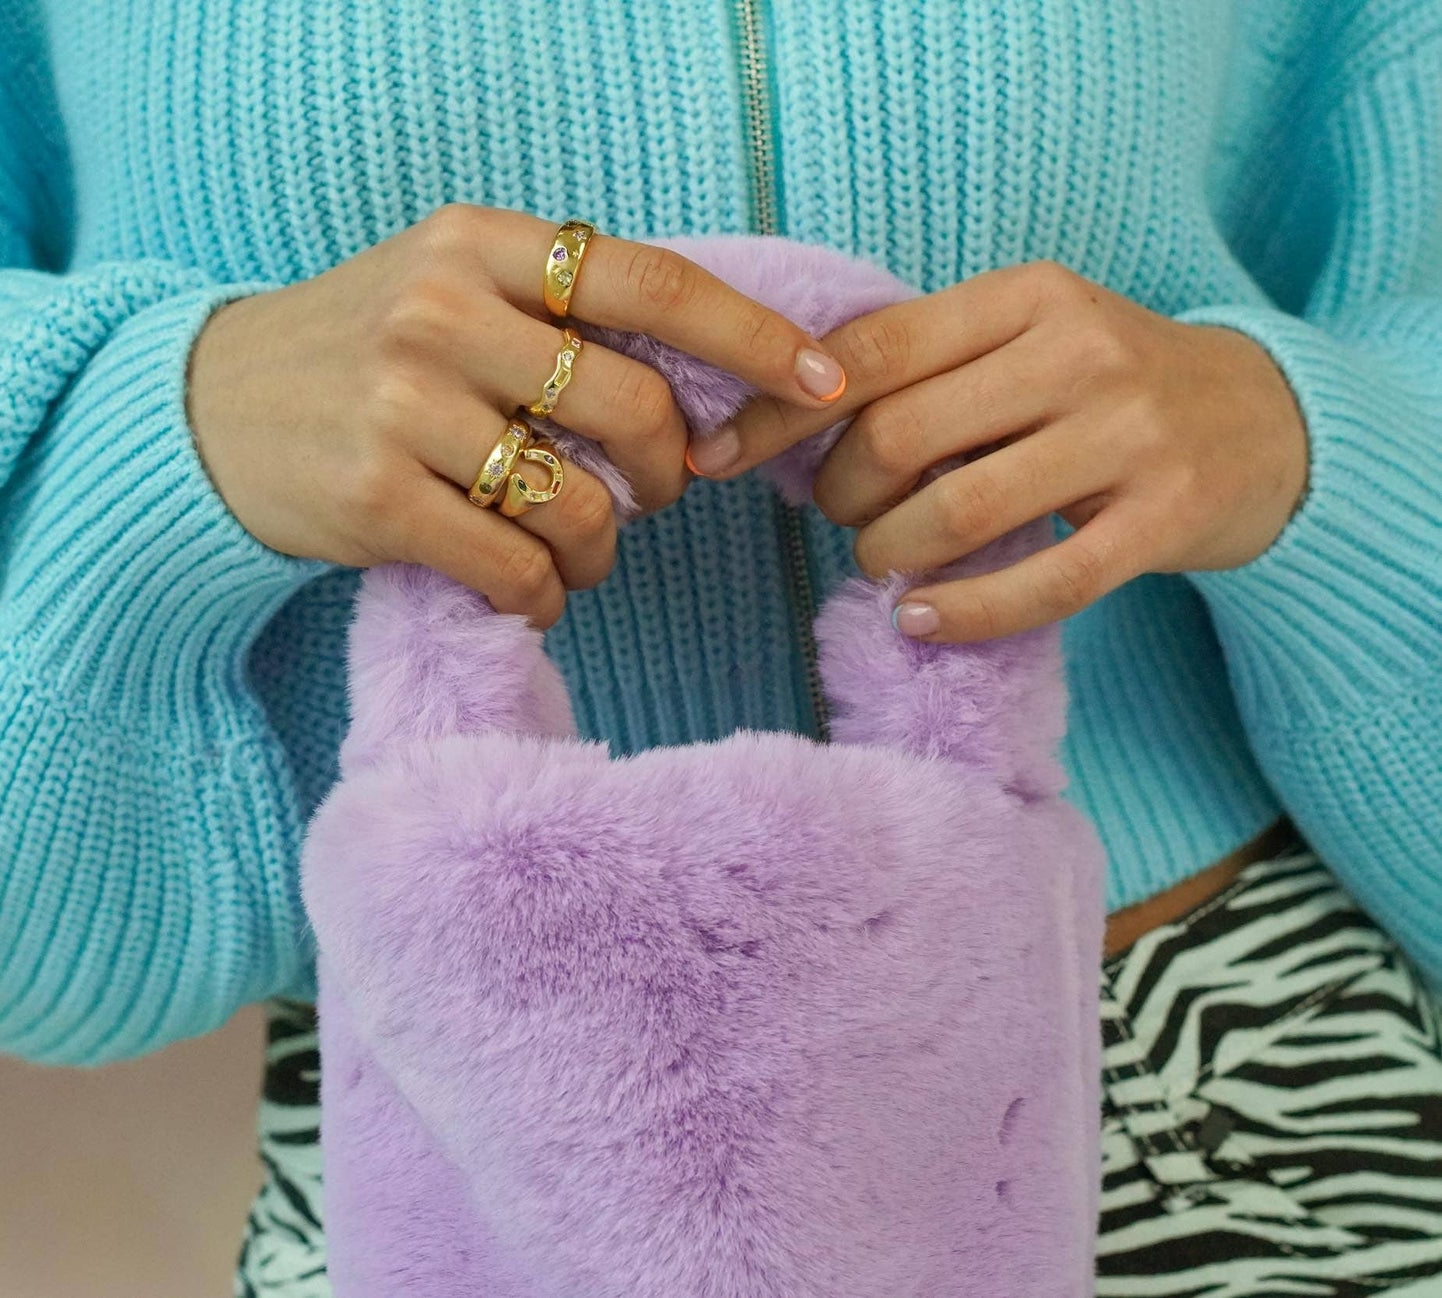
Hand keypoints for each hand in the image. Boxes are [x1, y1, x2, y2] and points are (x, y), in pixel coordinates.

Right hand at [185, 203, 847, 627]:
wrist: (207, 413)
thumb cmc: (359, 356)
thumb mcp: (446, 291)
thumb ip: (556, 315)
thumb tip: (712, 386)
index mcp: (476, 245)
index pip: (647, 281)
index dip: (752, 337)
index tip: (826, 381)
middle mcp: (439, 311)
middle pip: (632, 406)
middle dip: (667, 470)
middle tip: (648, 493)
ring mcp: (402, 406)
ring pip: (580, 502)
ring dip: (601, 551)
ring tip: (572, 555)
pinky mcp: (375, 498)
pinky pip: (517, 568)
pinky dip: (543, 596)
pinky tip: (526, 592)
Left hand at [691, 260, 1309, 641]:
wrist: (1269, 422)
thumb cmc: (1106, 386)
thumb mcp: (1025, 338)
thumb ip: (924, 366)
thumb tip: (777, 422)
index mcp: (1026, 295)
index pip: (868, 353)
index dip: (775, 413)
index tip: (714, 456)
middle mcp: (1079, 352)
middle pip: (898, 437)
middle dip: (839, 493)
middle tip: (842, 513)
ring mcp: (1129, 436)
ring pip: (955, 513)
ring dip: (888, 554)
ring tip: (885, 560)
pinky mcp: (1165, 519)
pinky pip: (1040, 584)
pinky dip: (961, 613)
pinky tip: (921, 621)